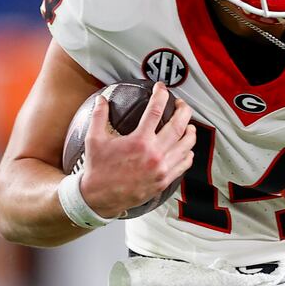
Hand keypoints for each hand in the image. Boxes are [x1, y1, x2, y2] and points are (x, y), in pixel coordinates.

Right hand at [79, 83, 195, 216]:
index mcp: (139, 141)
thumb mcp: (94, 139)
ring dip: (190, 131)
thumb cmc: (97, 169)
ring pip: (186, 145)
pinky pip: (184, 164)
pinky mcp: (164, 180)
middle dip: (183, 110)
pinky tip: (186, 148)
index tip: (161, 88)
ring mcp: (162, 168)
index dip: (161, 95)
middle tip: (181, 104)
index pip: (156, 110)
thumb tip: (102, 99)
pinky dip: (188, 153)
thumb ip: (99, 116)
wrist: (99, 198)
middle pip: (179, 125)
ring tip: (188, 124)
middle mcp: (154, 154)